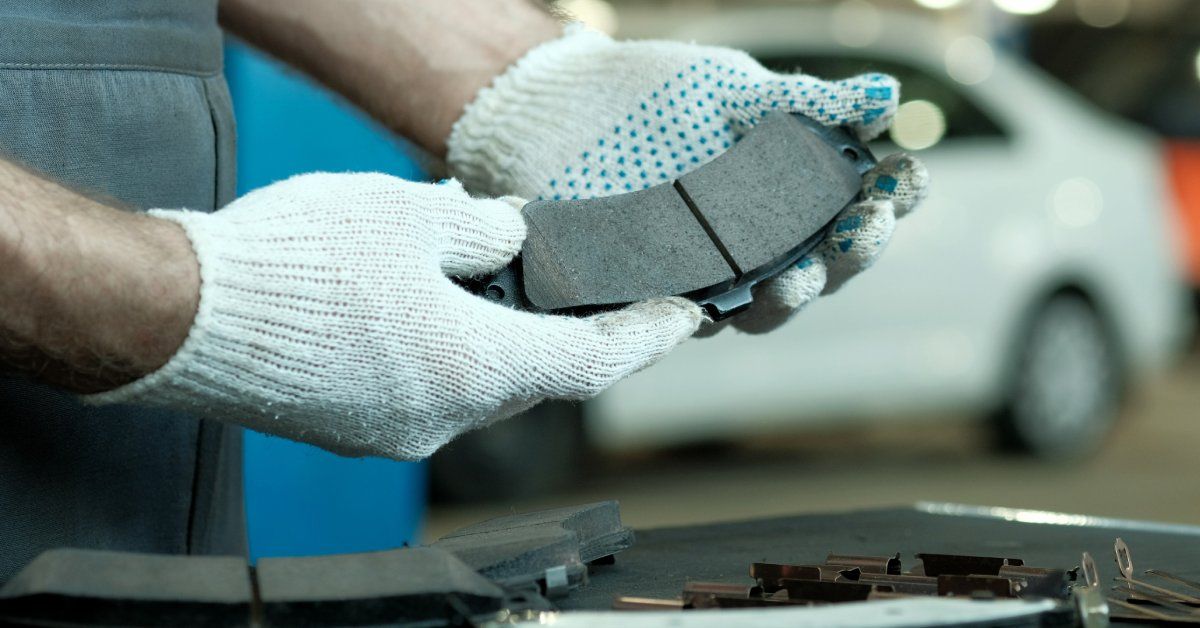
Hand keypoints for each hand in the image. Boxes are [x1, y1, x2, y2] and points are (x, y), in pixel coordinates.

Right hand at [86, 174, 701, 459]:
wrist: (182, 318)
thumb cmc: (298, 266)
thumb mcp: (411, 216)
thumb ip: (484, 230)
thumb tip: (512, 238)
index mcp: (475, 369)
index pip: (593, 363)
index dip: (647, 337)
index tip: (683, 318)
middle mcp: (443, 419)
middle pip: (533, 376)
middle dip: (560, 331)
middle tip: (576, 285)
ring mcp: (393, 432)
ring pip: (473, 384)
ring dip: (491, 338)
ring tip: (483, 280)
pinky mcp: (351, 428)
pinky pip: (420, 391)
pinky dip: (439, 352)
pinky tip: (418, 306)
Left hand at [447, 26, 927, 333]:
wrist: (559, 107)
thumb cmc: (653, 96)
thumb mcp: (732, 91)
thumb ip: (800, 103)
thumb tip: (881, 99)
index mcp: (791, 195)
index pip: (855, 208)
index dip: (888, 200)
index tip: (906, 179)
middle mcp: (759, 244)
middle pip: (822, 267)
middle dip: (850, 252)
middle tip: (866, 226)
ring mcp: (707, 274)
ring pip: (763, 303)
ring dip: (791, 293)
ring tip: (800, 274)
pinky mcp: (652, 295)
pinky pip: (687, 314)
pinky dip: (709, 308)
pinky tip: (724, 296)